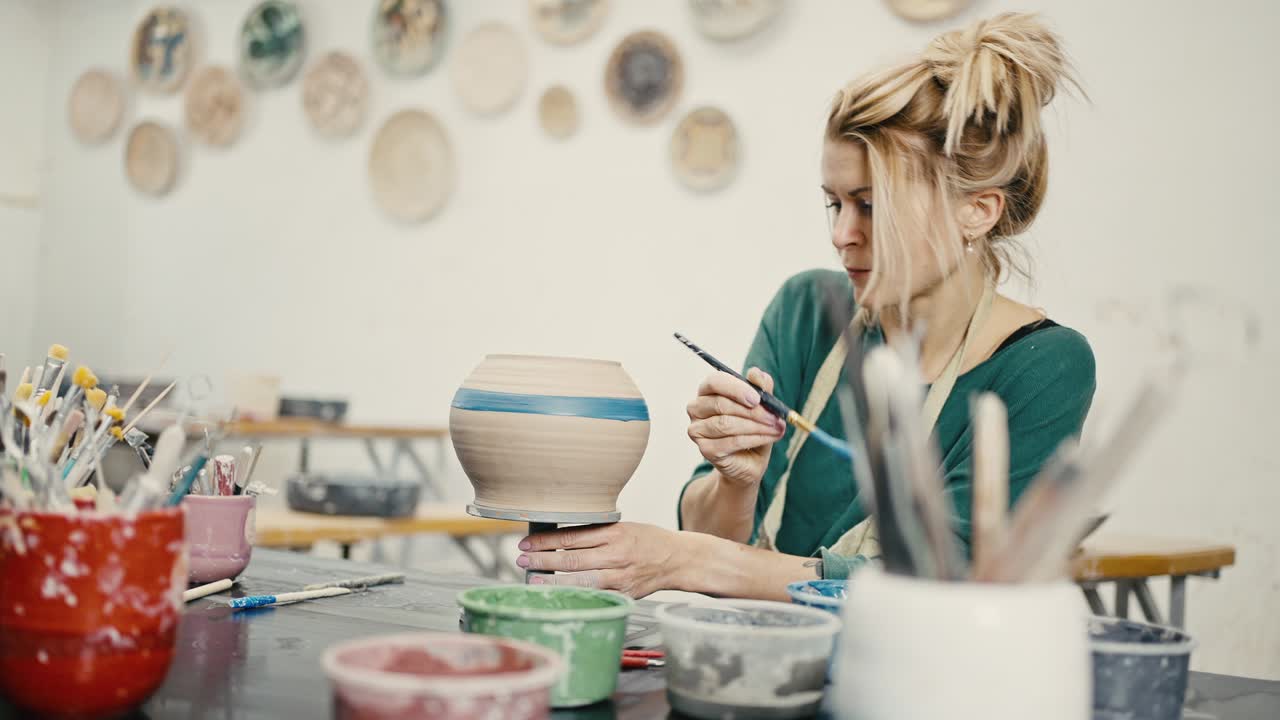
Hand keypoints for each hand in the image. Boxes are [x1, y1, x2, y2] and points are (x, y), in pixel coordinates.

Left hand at [517, 523, 692, 598]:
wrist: (679, 559)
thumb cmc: (648, 540)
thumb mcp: (623, 527)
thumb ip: (595, 533)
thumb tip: (559, 538)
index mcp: (614, 534)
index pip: (571, 537)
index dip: (545, 541)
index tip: (526, 543)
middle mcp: (616, 555)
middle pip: (571, 559)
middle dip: (541, 560)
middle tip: (520, 560)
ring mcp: (620, 577)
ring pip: (579, 581)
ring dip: (552, 581)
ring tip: (532, 580)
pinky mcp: (624, 594)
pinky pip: (594, 595)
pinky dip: (574, 595)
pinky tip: (558, 594)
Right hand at [686, 367, 785, 487]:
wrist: (749, 461)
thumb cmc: (752, 429)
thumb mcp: (761, 406)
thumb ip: (761, 388)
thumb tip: (756, 373)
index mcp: (707, 391)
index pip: (714, 382)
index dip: (736, 388)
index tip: (757, 398)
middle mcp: (696, 408)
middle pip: (720, 404)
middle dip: (752, 411)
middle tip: (773, 416)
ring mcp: (697, 430)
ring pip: (726, 424)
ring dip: (756, 426)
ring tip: (776, 428)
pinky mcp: (705, 449)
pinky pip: (731, 442)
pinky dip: (754, 439)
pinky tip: (768, 438)